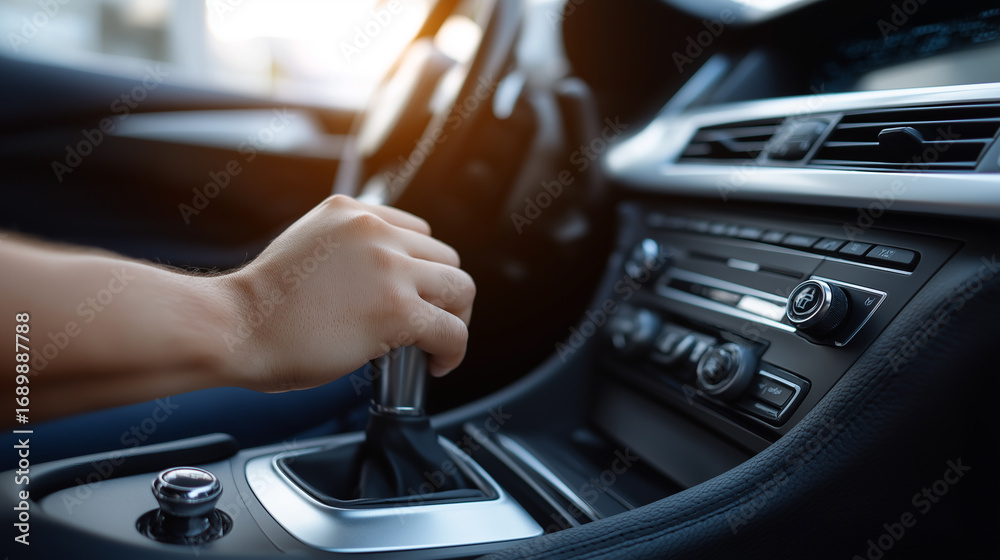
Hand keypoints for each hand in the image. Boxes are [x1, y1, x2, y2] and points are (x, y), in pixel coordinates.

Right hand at [219, 195, 474, 391]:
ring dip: (455, 317)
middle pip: (446, 258)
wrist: (235, 326)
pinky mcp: (397, 310)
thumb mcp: (308, 247)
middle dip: (444, 293)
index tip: (416, 294)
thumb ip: (348, 252)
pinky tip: (437, 363)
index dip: (423, 270)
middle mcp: (376, 231)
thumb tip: (380, 283)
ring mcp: (389, 268)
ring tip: (437, 342)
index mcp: (352, 212)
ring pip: (460, 287)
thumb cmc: (261, 304)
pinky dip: (454, 350)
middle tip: (431, 322)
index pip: (419, 232)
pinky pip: (451, 329)